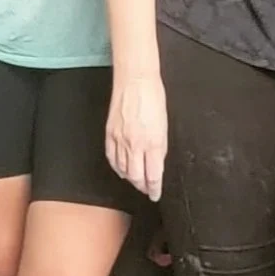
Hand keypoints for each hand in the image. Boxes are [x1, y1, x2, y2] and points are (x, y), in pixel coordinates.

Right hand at [107, 73, 167, 201]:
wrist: (135, 81)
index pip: (153, 175)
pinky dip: (116, 167)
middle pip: (136, 176)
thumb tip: (157, 164)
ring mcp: (120, 140)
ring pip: (122, 169)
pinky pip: (111, 157)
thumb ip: (160, 148)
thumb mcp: (164, 126)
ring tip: (136, 181)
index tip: (155, 194)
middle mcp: (135, 144)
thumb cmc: (154, 98)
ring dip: (130, 178)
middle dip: (142, 186)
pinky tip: (121, 170)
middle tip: (146, 189)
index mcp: (152, 143)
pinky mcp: (110, 133)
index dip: (154, 189)